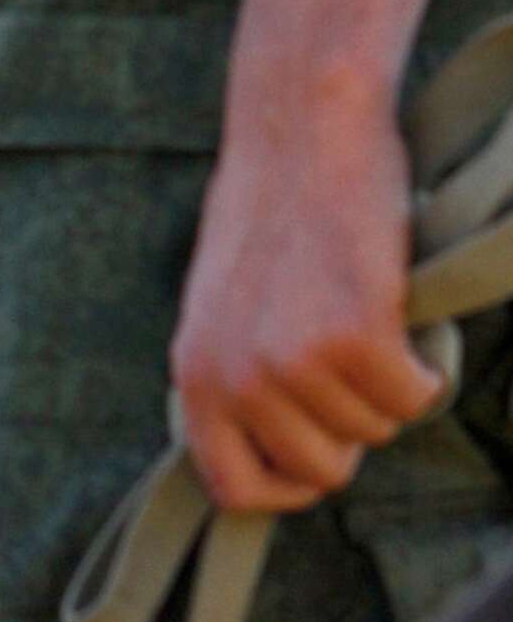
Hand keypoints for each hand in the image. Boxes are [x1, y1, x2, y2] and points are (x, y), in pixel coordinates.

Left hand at [172, 99, 441, 512]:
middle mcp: (235, 379)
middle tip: (357, 371)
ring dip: (389, 385)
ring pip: (374, 430)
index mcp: (194, 375)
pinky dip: (427, 366)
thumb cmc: (272, 211)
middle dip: (351, 430)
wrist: (302, 132)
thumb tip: (275, 449)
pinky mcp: (355, 337)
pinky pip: (414, 396)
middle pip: (321, 471)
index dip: (287, 487)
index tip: (320, 455)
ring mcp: (293, 363)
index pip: (233, 489)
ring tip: (374, 320)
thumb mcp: (222, 307)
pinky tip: (407, 319)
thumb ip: (236, 377)